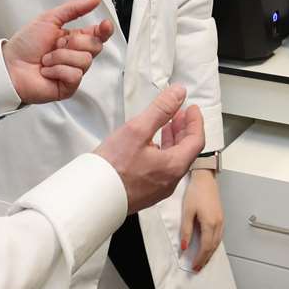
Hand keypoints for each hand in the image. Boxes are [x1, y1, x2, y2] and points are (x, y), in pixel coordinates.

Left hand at [2, 0, 112, 105]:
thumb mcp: (49, 19)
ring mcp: (73, 71)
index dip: (105, 30)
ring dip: (60, 57)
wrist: (10, 65)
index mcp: (74, 39)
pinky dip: (57, 70)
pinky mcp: (69, 86)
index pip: (98, 35)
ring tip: (46, 60)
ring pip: (85, 61)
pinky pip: (74, 75)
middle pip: (95, 46)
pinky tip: (47, 71)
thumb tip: (94, 0)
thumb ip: (74, 9)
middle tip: (56, 44)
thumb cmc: (25, 44)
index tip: (104, 24)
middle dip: (74, 42)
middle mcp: (75, 55)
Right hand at [95, 85, 205, 212]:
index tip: (192, 108)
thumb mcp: (138, 129)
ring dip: (173, 141)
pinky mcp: (146, 193)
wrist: (92, 196)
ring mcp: (158, 189)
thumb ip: (161, 109)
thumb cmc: (113, 166)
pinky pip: (162, 170)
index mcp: (174, 166)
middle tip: (181, 114)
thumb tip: (178, 93)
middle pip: (187, 151)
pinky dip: (163, 153)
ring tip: (167, 126)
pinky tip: (151, 146)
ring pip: (174, 161)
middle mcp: (170, 181)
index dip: (196, 122)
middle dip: (185, 130)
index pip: (196, 140)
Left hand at [179, 168, 223, 271]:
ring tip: (203, 261)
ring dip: (210, 253)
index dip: (200, 258)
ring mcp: (221, 221)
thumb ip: (186, 231)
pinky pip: (219, 236)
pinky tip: (209, 247)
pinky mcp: (221, 217)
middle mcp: (218, 224)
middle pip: (213, 247)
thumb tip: (185, 247)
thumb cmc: (195, 193)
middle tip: (198, 268)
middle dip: (205, 259)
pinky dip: (214, 245)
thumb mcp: (187, 212)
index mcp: (210, 223)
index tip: (193, 266)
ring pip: (217, 242)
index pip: (205, 247)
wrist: (205, 179)